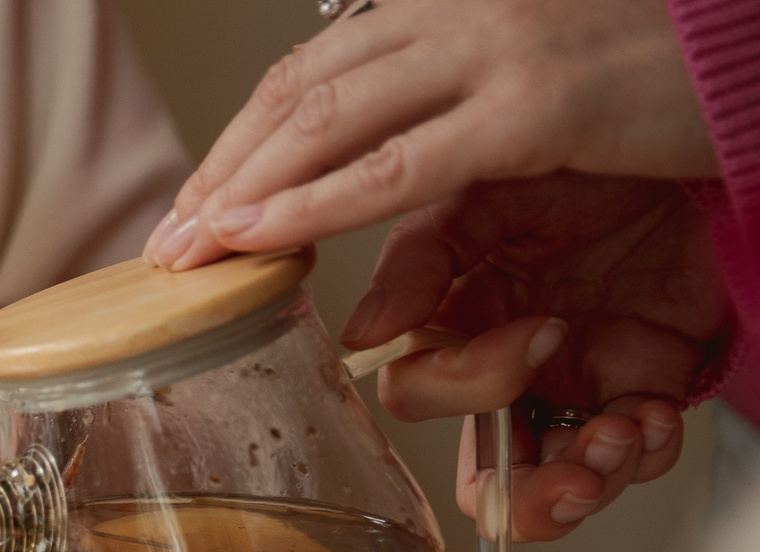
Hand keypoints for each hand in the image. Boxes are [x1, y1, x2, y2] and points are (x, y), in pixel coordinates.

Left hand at [149, 0, 715, 269]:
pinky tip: (260, 235)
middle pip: (298, 94)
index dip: (239, 141)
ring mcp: (493, 54)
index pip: (313, 73)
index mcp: (447, 12)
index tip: (190, 203)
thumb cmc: (655, 88)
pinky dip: (314, 205)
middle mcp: (457, 18)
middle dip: (221, 172)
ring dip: (244, 191)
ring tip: (190, 249)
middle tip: (164, 242)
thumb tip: (380, 258)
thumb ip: (445, 163)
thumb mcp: (526, 116)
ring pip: (327, 122)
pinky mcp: (534, 106)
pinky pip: (397, 165)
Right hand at [350, 175, 726, 539]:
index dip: (469, 389)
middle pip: (487, 470)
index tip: (536, 337)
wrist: (701, 138)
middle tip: (573, 476)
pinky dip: (648, 452)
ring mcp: (577, 380)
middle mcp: (509, 362)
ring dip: (591, 481)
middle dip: (527, 494)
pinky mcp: (645, 384)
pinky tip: (656, 416)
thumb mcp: (493, 190)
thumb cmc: (595, 152)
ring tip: (624, 437)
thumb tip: (361, 333)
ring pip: (556, 481)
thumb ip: (421, 258)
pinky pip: (635, 456)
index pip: (423, 394)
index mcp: (457, 318)